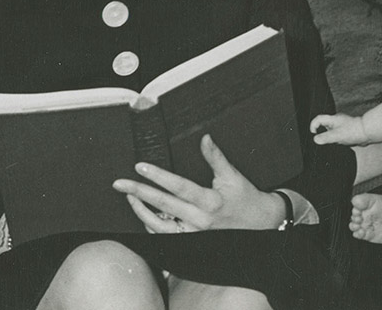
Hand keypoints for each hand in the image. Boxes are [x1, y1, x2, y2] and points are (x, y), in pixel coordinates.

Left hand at [112, 134, 283, 232]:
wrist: (261, 226)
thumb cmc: (246, 199)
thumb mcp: (232, 176)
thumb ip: (215, 157)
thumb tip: (204, 137)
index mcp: (210, 202)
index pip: (179, 187)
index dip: (158, 176)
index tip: (140, 166)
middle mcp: (200, 220)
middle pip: (163, 206)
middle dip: (139, 193)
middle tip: (119, 183)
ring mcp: (195, 235)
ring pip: (161, 227)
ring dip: (142, 212)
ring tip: (129, 197)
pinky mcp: (193, 243)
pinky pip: (167, 238)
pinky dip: (152, 227)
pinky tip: (143, 214)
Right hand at [310, 112, 366, 145]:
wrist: (368, 133)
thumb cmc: (355, 131)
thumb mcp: (337, 136)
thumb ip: (325, 138)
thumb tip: (316, 139)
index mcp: (332, 119)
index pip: (318, 119)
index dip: (313, 126)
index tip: (313, 134)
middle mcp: (336, 121)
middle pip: (323, 125)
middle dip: (322, 133)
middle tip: (324, 140)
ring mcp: (342, 125)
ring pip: (331, 131)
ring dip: (330, 137)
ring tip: (334, 142)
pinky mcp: (346, 130)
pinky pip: (337, 134)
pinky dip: (337, 139)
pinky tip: (340, 143)